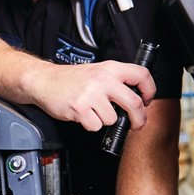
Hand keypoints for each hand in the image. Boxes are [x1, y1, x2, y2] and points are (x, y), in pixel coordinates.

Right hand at [26, 60, 155, 131]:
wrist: (44, 80)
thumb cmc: (71, 79)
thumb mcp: (97, 71)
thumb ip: (116, 82)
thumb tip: (136, 101)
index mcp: (110, 68)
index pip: (142, 75)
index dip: (150, 90)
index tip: (147, 100)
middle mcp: (103, 79)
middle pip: (134, 103)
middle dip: (139, 119)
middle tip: (137, 124)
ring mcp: (91, 94)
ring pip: (112, 119)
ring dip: (104, 120)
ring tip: (93, 111)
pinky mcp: (80, 109)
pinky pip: (95, 126)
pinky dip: (90, 125)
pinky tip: (83, 115)